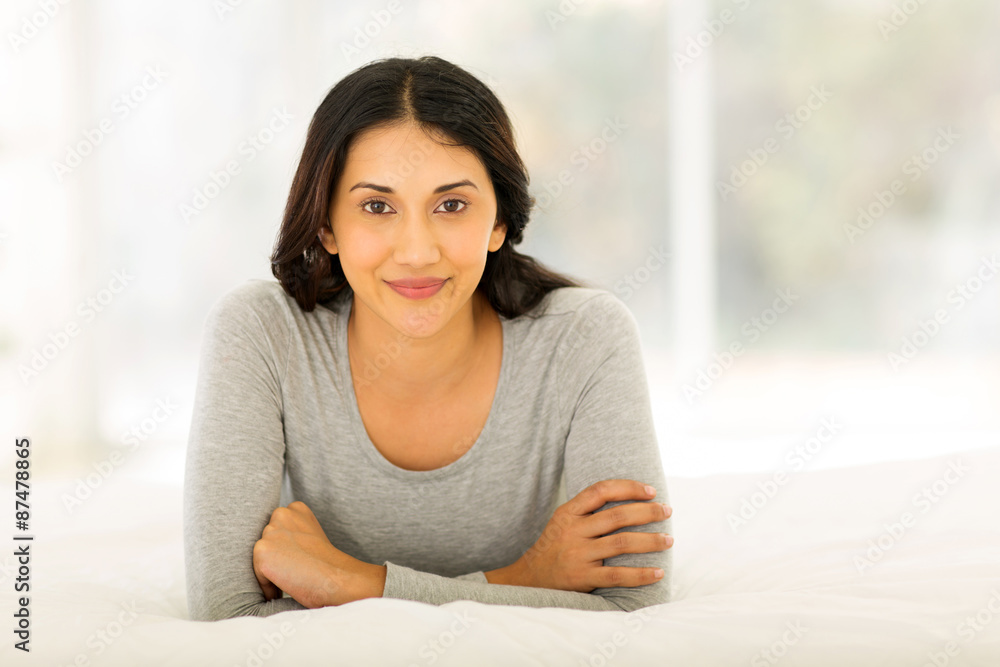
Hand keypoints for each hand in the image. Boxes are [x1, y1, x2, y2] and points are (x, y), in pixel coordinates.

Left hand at [252, 500, 382, 607]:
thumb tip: (279, 548)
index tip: (300, 558)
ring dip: (271, 570)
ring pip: (261, 558)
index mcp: (296, 508)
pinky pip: (258, 574)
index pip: (278, 528)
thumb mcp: (313, 536)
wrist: (336, 577)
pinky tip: (285, 587)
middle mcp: (281, 514)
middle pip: (267, 541)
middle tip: (295, 570)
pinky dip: (268, 586)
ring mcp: (270, 532)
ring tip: (292, 578)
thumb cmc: (329, 565)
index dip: (287, 547)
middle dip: (276, 556)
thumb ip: (296, 533)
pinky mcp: (262, 550)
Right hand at [511, 480, 671, 592]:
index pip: (600, 490)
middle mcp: (573, 531)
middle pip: (617, 516)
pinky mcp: (583, 578)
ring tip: (668, 539)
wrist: (530, 579)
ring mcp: (578, 555)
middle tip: (667, 511)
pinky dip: (640, 574)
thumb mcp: (563, 521)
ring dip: (650, 541)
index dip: (628, 487)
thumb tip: (629, 498)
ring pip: (621, 543)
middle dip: (647, 512)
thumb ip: (588, 510)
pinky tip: (657, 573)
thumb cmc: (556, 546)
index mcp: (568, 512)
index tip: (651, 491)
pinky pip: (617, 576)